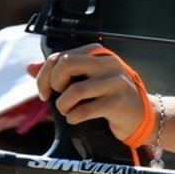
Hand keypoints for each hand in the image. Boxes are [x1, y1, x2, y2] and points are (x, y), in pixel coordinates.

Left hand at [30, 45, 152, 145]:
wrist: (144, 116)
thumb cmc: (112, 97)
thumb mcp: (88, 79)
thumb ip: (60, 72)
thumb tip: (30, 68)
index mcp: (98, 54)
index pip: (61, 57)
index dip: (44, 75)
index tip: (44, 91)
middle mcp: (108, 64)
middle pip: (66, 65)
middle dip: (53, 84)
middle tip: (54, 98)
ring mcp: (116, 83)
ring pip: (75, 90)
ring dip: (63, 105)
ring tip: (68, 111)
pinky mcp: (118, 103)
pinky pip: (85, 110)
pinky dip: (74, 117)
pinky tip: (76, 118)